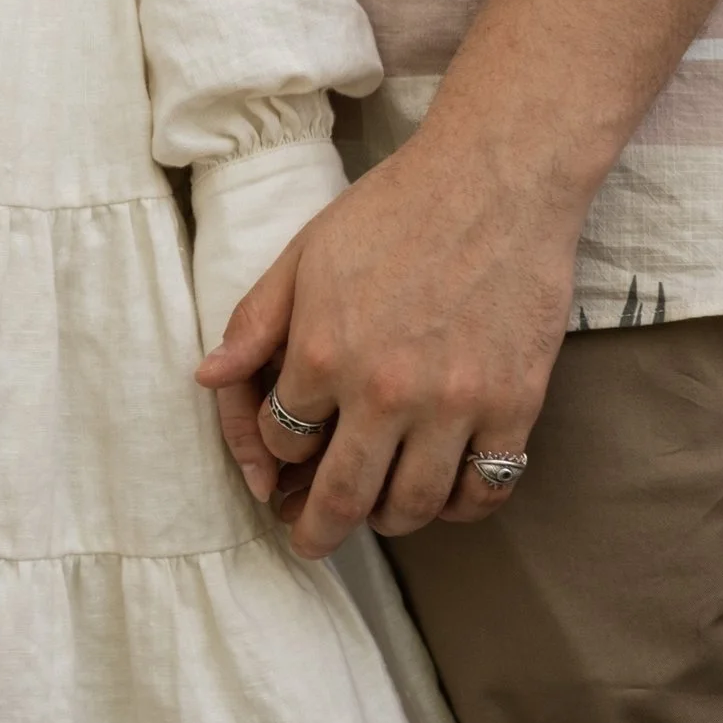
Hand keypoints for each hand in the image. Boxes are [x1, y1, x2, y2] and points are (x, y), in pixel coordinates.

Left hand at [194, 123, 580, 557]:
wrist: (494, 181)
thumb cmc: (392, 211)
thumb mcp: (302, 255)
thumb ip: (254, 323)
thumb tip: (208, 378)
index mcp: (322, 352)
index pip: (282, 439)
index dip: (274, 452)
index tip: (280, 456)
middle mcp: (384, 391)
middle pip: (341, 495)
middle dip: (315, 529)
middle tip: (308, 541)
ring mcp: (454, 404)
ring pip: (412, 505)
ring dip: (386, 520)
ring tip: (375, 513)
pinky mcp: (514, 406)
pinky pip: (483, 489)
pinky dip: (459, 506)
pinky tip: (442, 493)